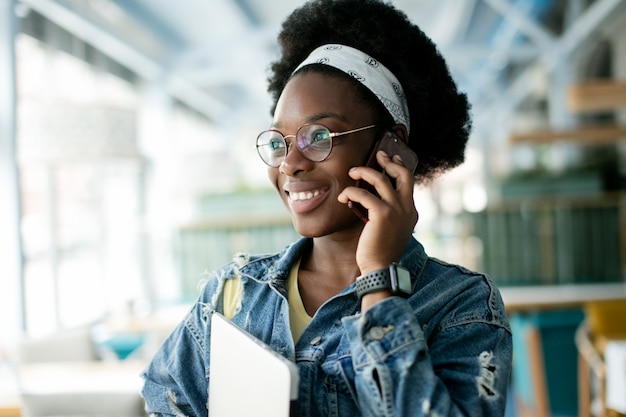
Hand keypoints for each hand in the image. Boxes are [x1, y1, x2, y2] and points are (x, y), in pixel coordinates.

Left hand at [338, 149, 417, 275]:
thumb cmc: (380, 251)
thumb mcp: (390, 229)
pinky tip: (343, 197)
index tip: (391, 158)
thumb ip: (389, 213)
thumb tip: (373, 198)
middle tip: (377, 155)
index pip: (409, 181)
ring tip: (351, 172)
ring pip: (381, 179)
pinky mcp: (382, 215)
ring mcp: (397, 210)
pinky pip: (364, 194)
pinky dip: (351, 192)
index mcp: (410, 211)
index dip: (400, 166)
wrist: (380, 268)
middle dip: (389, 161)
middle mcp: (407, 208)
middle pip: (403, 173)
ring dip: (364, 172)